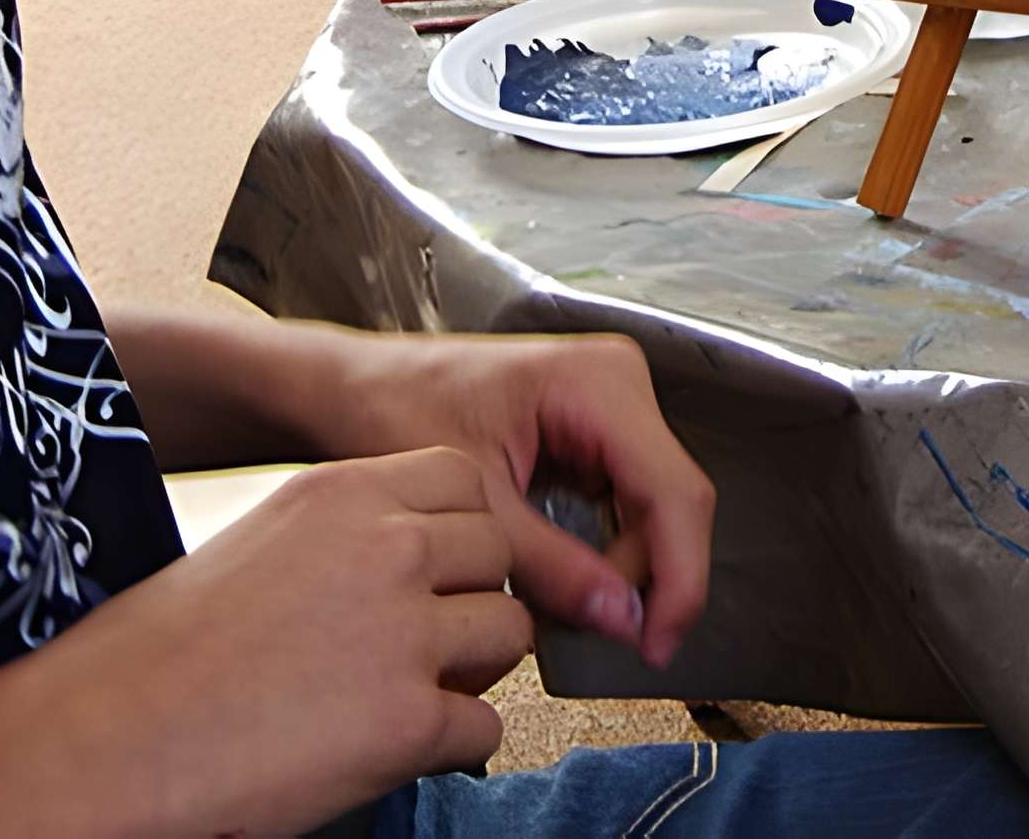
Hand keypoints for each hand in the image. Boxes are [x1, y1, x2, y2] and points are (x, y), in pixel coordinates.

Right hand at [19, 449, 523, 836]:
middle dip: (472, 598)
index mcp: (342, 495)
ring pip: (508, 635)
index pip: (465, 481)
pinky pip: (485, 728)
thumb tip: (411, 559)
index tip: (438, 567)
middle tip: (431, 640)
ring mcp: (402, 634)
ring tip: (414, 694)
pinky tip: (398, 748)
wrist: (104, 737)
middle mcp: (384, 550)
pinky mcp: (407, 722)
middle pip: (497, 555)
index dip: (459, 532)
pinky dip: (453, 746)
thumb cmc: (156, 652)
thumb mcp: (261, 543)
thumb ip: (346, 538)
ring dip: (473, 670)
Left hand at [307, 333, 715, 667]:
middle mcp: (618, 385)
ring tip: (564, 610)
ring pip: (650, 512)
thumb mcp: (477, 503)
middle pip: (668, 505)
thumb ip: (553, 565)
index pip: (675, 491)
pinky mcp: (594, 434)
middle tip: (603, 641)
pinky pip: (622, 506)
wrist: (349, 389)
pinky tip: (562, 581)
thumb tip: (623, 621)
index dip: (679, 578)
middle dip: (643, 580)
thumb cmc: (392, 411)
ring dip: (620, 572)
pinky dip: (600, 553)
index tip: (656, 644)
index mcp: (600, 383)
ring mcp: (610, 409)